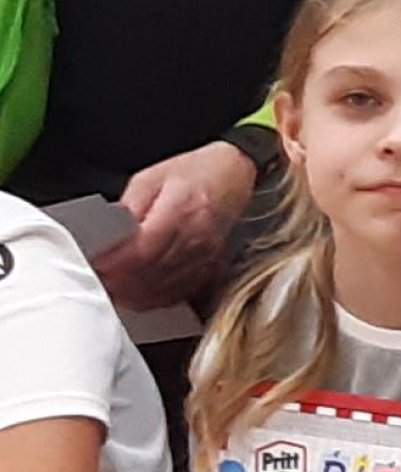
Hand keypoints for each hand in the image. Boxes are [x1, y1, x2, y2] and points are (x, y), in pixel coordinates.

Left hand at [100, 140, 256, 311]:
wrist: (233, 174)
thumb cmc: (194, 173)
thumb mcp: (150, 178)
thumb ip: (128, 206)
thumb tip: (107, 233)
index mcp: (180, 211)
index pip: (143, 249)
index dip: (116, 263)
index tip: (97, 264)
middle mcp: (196, 238)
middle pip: (152, 273)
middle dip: (120, 281)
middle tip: (98, 280)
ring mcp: (205, 255)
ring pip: (165, 288)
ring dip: (135, 294)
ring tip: (113, 289)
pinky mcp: (210, 265)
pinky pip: (180, 292)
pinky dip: (156, 298)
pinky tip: (139, 294)